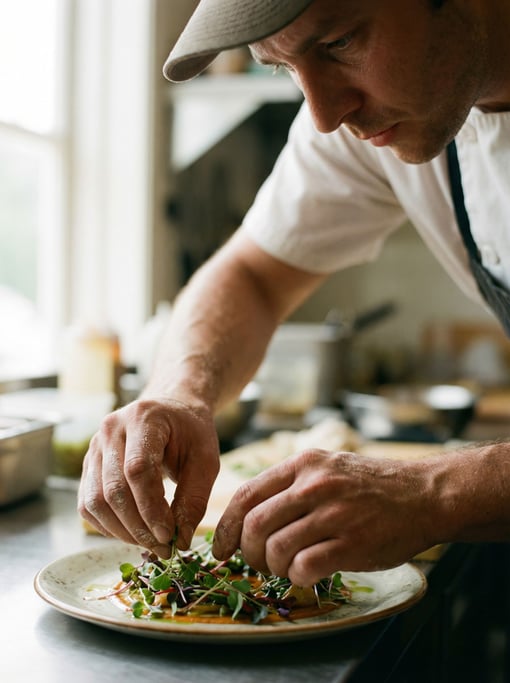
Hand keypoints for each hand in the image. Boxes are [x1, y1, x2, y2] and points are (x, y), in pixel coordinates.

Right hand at [78, 398, 219, 556]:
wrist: (172, 411)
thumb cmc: (191, 433)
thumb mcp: (206, 459)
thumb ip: (195, 497)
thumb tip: (182, 540)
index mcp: (143, 418)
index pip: (137, 470)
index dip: (151, 508)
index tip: (169, 535)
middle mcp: (111, 429)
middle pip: (114, 489)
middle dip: (139, 527)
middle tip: (164, 548)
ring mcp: (95, 446)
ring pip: (96, 501)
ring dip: (122, 531)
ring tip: (151, 544)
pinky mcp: (89, 464)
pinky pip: (88, 504)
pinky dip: (108, 526)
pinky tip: (133, 533)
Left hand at [212, 449, 433, 584]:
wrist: (423, 494)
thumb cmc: (371, 486)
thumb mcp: (327, 467)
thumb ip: (290, 484)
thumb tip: (248, 516)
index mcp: (303, 464)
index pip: (246, 494)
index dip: (227, 526)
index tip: (223, 548)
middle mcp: (314, 485)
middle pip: (255, 525)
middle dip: (248, 552)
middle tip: (258, 562)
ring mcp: (333, 514)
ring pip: (275, 549)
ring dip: (273, 567)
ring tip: (287, 566)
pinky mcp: (350, 544)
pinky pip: (303, 568)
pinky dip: (296, 577)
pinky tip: (307, 573)